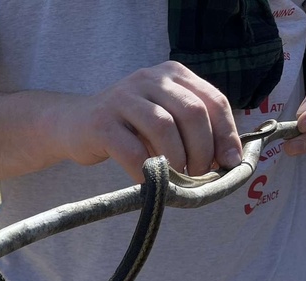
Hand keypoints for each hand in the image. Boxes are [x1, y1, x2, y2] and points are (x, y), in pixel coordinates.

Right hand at [61, 61, 242, 181]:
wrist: (74, 124)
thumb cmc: (128, 127)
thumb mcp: (164, 118)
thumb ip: (193, 129)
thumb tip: (229, 160)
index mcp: (173, 74)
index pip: (213, 101)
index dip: (226, 135)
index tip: (230, 163)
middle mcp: (150, 79)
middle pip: (192, 112)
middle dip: (203, 150)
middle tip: (199, 174)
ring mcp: (123, 98)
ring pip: (163, 128)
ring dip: (177, 160)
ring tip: (176, 178)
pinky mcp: (102, 123)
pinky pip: (132, 151)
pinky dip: (145, 171)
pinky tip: (148, 181)